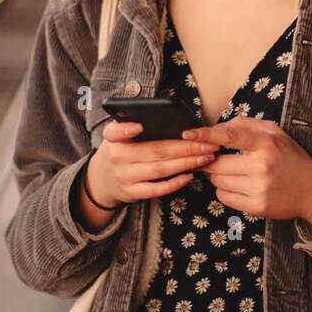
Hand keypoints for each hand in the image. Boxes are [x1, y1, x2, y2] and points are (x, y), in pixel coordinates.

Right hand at [86, 120, 220, 205]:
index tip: (140, 126)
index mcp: (114, 139)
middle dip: (186, 147)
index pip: (115, 132)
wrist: (102, 180)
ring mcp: (125, 177)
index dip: (126, 129)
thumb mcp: (119, 136)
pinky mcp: (132, 193)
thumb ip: (133, 125)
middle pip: (156, 150)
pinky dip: (175, 183)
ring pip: (160, 169)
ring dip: (187, 163)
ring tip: (206, 157)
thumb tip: (170, 118)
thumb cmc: (121, 150)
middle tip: (208, 144)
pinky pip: (157, 189)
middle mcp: (118, 157)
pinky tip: (190, 175)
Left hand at [182, 116, 311, 223]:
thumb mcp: (274, 133)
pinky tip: (238, 185)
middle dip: (210, 161)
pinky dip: (224, 191)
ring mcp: (259, 189)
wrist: (311, 190)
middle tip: (213, 158)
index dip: (206, 135)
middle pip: (217, 164)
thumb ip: (246, 125)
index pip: (230, 137)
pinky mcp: (257, 207)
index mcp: (266, 144)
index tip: (187, 134)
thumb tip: (217, 128)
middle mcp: (262, 166)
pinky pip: (224, 198)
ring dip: (217, 176)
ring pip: (218, 182)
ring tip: (233, 172)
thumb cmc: (290, 157)